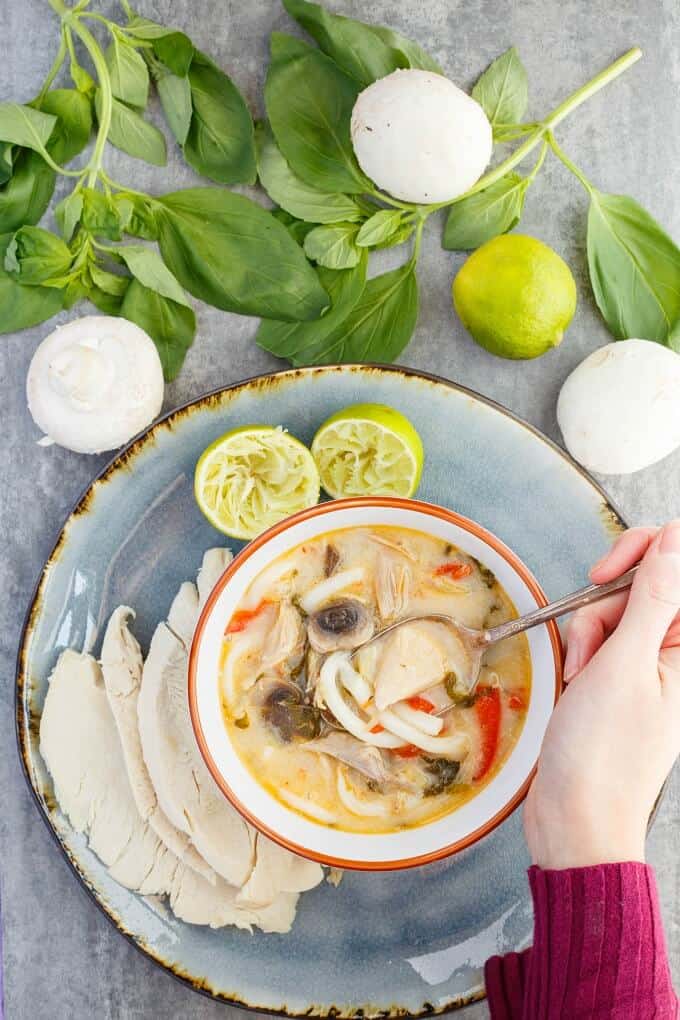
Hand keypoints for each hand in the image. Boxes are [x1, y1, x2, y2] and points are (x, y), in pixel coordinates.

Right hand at [524, 522, 679, 868]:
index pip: (679, 567)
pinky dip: (582, 653)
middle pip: (643, 585)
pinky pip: (600, 638)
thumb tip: (675, 539)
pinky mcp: (622, 677)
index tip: (606, 574)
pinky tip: (576, 682)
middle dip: (605, 605)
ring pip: (615, 610)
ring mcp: (649, 665)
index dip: (642, 555)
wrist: (576, 816)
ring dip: (588, 634)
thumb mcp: (625, 663)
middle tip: (592, 643)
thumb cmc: (603, 753)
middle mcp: (677, 653)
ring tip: (581, 677)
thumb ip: (653, 595)